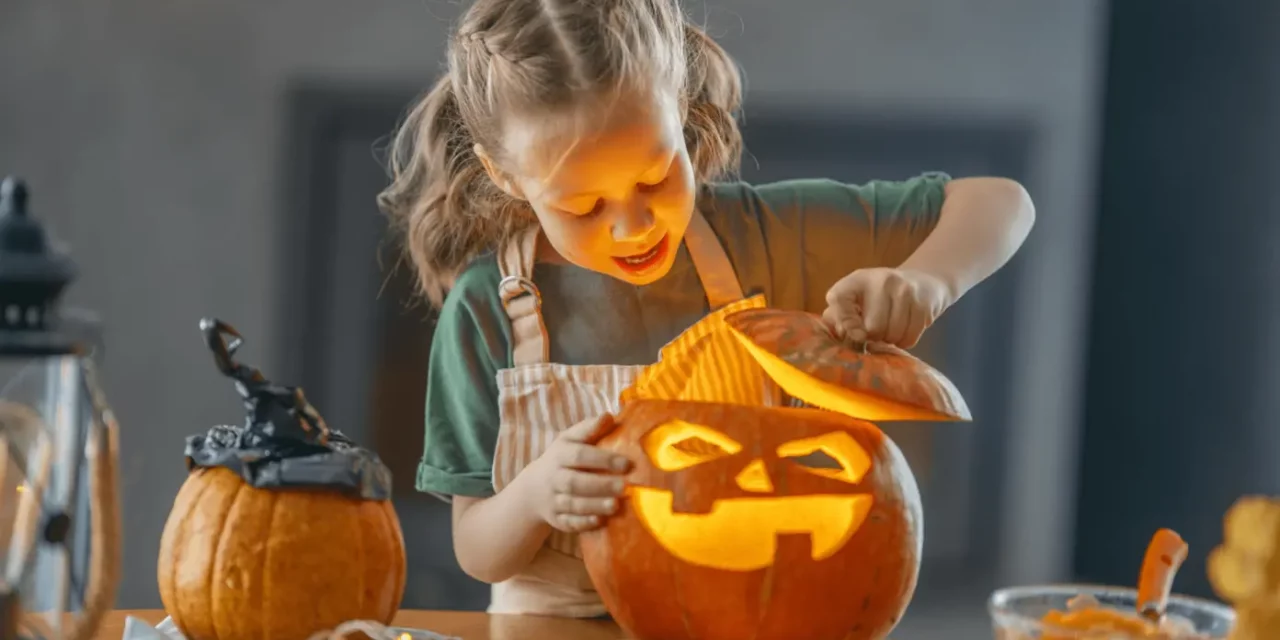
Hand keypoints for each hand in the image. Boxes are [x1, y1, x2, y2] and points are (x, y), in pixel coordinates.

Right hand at [521, 414, 630, 532]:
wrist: (534, 489)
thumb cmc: (563, 459)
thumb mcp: (570, 440)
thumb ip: (589, 429)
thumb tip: (608, 416)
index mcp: (560, 454)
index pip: (580, 455)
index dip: (603, 459)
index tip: (626, 464)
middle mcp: (554, 477)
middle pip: (575, 482)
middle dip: (600, 485)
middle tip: (624, 487)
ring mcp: (553, 500)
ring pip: (572, 504)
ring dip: (595, 505)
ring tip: (616, 505)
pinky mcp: (556, 519)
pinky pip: (568, 523)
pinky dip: (583, 523)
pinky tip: (599, 521)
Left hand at [822, 267, 954, 348]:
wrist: (924, 281)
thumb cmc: (882, 295)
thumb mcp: (858, 297)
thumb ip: (840, 315)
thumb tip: (838, 333)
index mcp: (857, 279)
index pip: (838, 298)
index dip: (843, 321)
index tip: (853, 334)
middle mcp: (881, 280)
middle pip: (872, 327)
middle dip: (873, 337)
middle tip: (876, 332)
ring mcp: (904, 290)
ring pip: (892, 335)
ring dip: (890, 341)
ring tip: (891, 330)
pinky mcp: (923, 304)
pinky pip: (909, 338)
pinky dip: (905, 341)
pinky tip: (904, 330)